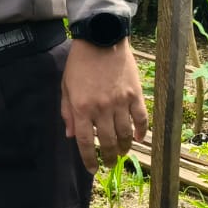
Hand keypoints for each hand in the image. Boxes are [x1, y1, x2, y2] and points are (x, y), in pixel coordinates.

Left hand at [60, 39, 148, 173]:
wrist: (101, 39)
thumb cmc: (80, 63)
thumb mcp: (66, 87)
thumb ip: (68, 112)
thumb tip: (71, 136)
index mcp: (82, 108)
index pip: (85, 142)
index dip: (88, 159)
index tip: (92, 169)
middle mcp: (102, 109)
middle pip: (108, 143)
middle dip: (109, 158)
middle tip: (110, 164)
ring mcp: (120, 102)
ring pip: (126, 135)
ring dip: (125, 148)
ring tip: (123, 153)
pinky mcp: (135, 95)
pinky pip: (141, 119)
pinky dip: (141, 132)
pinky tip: (138, 139)